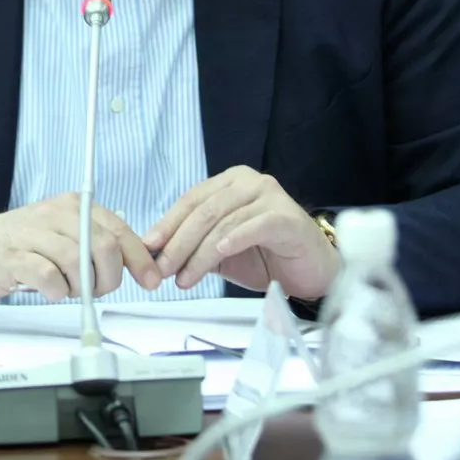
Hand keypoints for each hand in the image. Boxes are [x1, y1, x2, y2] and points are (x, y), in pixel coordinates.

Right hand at [0, 193, 163, 301]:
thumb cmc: (24, 245)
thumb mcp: (63, 233)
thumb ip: (95, 241)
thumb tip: (136, 261)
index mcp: (72, 205)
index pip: (118, 229)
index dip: (139, 258)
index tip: (151, 280)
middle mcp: (55, 213)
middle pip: (103, 246)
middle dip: (109, 276)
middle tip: (97, 289)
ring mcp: (33, 234)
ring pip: (78, 261)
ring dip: (81, 286)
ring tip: (69, 288)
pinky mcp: (15, 257)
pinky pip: (49, 277)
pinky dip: (57, 290)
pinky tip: (51, 290)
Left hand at [144, 167, 341, 300]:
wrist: (312, 272)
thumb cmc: (266, 258)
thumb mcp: (221, 253)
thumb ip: (194, 247)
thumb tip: (155, 254)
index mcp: (230, 183)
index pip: (191, 200)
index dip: (167, 224)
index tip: (147, 248)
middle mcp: (248, 182)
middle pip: (204, 211)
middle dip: (178, 242)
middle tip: (162, 269)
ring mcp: (270, 196)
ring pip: (224, 221)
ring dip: (199, 252)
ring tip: (184, 278)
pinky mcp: (286, 217)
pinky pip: (254, 226)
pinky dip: (234, 239)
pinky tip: (220, 254)